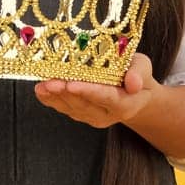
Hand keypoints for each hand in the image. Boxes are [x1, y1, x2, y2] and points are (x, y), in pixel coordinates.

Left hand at [34, 51, 158, 128]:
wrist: (133, 93)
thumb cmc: (136, 74)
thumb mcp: (144, 67)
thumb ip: (139, 73)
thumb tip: (133, 83)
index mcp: (126, 103)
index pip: (106, 98)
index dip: (88, 91)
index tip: (72, 84)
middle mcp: (108, 115)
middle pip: (84, 104)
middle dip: (65, 93)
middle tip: (50, 82)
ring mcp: (93, 117)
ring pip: (72, 108)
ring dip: (55, 96)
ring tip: (42, 85)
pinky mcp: (82, 115)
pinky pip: (65, 109)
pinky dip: (51, 100)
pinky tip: (41, 90)